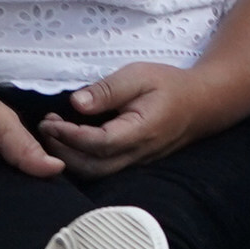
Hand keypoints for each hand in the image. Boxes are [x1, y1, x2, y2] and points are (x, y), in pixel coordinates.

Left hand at [40, 63, 220, 178]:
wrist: (203, 103)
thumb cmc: (171, 85)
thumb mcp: (140, 75)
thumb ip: (108, 89)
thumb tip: (76, 104)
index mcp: (141, 131)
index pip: (98, 142)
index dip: (70, 135)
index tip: (49, 121)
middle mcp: (137, 153)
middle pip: (92, 167)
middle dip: (61, 151)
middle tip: (46, 127)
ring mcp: (136, 162)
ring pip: (95, 173)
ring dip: (68, 158)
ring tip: (54, 133)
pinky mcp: (132, 162)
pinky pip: (102, 169)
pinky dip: (80, 159)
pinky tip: (70, 141)